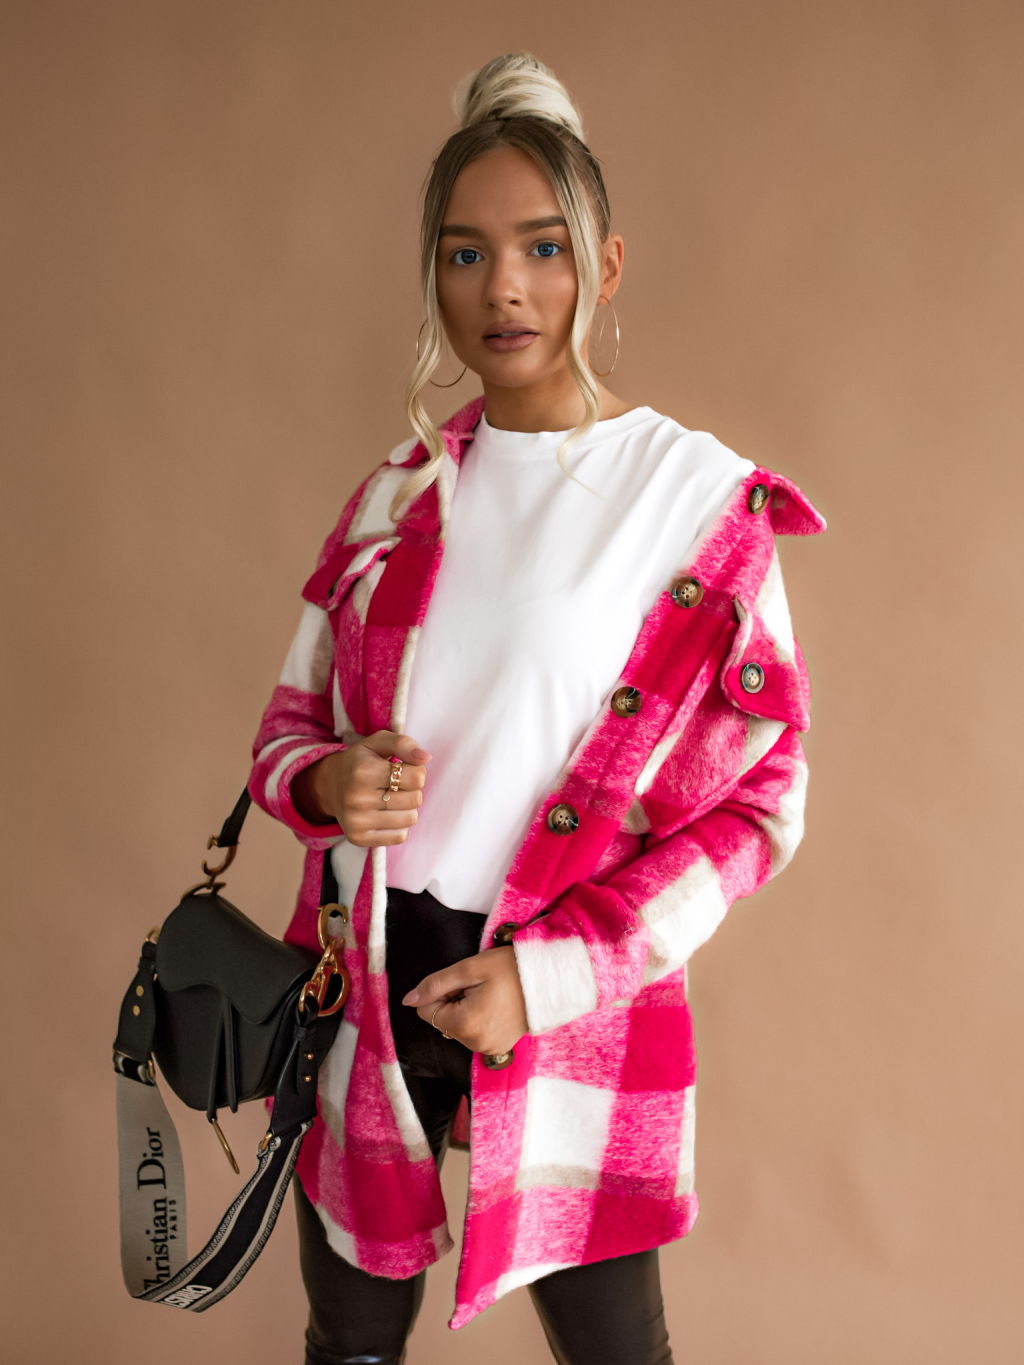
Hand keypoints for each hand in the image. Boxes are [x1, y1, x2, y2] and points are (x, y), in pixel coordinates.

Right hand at [292, 730, 430, 846]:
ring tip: (391, 799)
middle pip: (415, 799)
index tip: (404, 770)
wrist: (330, 786)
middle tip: (396, 785)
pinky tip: (385, 814)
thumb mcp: (378, 743)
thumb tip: (426, 757)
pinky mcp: (358, 838)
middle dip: (412, 790)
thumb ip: (404, 744)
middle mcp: (357, 798)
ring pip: (410, 819)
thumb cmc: (361, 762)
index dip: (417, 772)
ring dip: (407, 808)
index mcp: (364, 771)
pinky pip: (400, 836)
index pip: (417, 778)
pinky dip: (399, 825)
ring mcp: (356, 821)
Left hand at [402, 945, 527, 1054]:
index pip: (427, 1011)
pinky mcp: (499, 1048)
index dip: (440, 992)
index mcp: (466, 1025)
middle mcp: (476, 1044)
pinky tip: (497, 1007)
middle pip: (442, 1021)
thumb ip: (435, 984)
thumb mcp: (469, 969)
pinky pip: (474, 1034)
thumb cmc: (510, 968)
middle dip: (453, 1002)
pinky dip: (478, 1020)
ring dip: (466, 1010)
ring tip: (491, 996)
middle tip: (480, 987)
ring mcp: (489, 1049)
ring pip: (457, 1027)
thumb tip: (409, 1000)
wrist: (549, 979)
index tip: (464, 982)